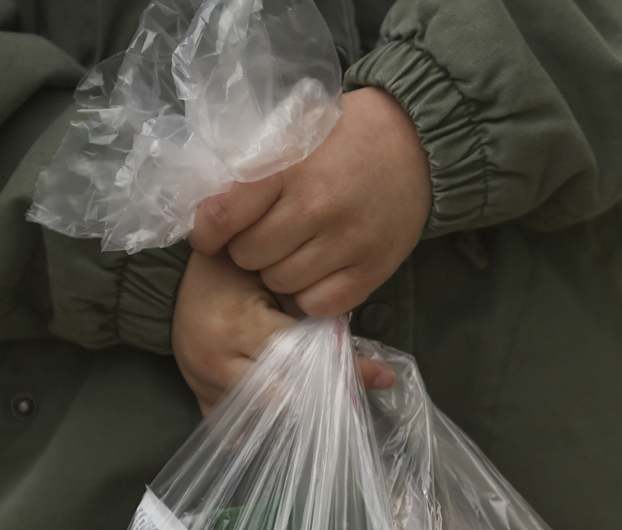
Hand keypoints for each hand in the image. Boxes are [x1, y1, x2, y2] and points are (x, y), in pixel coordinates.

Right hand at [173, 252, 395, 416]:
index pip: (300, 358)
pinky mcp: (195, 392)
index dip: (343, 368)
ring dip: (292, 418)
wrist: (184, 267)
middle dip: (320, 399)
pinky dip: (255, 430)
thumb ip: (315, 316)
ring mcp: (200, 382)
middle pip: (279, 398)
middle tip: (356, 400)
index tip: (382, 375)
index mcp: (236, 326)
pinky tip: (281, 430)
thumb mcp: (278, 280)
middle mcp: (215, 361)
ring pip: (257, 418)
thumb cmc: (237, 266)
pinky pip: (227, 426)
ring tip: (327, 417)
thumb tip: (370, 359)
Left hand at [189, 87, 431, 317]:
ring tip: (295, 250)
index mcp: (289, 167)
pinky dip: (310, 294)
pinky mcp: (372, 269)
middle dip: (248, 249)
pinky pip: (317, 305)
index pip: (223, 216)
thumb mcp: (293, 132)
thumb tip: (205, 205)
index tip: (211, 235)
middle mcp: (317, 206)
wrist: (416, 143)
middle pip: (248, 256)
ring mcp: (347, 242)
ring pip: (280, 284)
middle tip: (267, 235)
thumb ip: (251, 166)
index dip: (208, 232)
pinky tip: (318, 271)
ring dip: (278, 273)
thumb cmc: (344, 137)